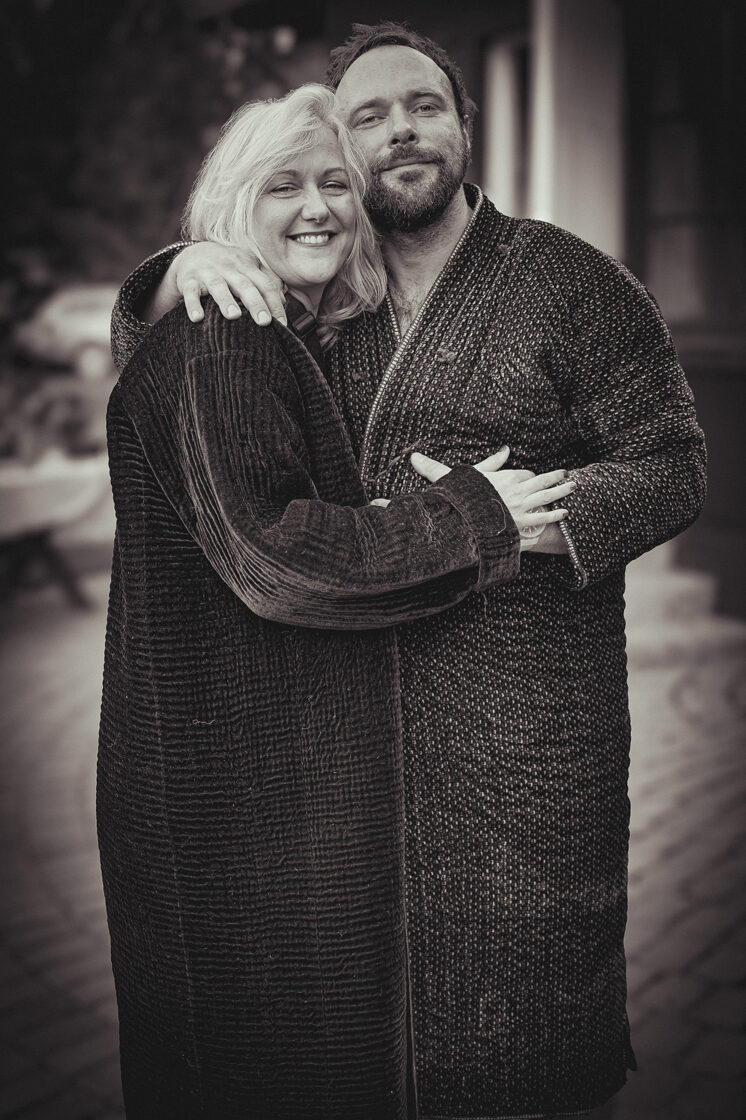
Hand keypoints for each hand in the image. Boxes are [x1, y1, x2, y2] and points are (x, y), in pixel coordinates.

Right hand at [155, 243, 286, 325]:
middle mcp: (228, 268)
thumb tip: (283, 301)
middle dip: (256, 303)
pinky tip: (197, 318)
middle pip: (245, 285)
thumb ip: (267, 281)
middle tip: (264, 322)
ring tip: (233, 316)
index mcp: (247, 265)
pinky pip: (191, 293)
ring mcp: (208, 273)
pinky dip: (193, 305)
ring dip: (226, 301)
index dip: (275, 303)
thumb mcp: (248, 268)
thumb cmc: (228, 267)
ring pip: (218, 287)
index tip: (282, 323)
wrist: (192, 254)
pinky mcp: (189, 281)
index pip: (265, 284)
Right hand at [410, 447, 574, 550]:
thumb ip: (442, 468)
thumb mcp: (455, 480)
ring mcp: (521, 509)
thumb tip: (417, 456)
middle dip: (555, 478)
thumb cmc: (461, 503)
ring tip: (573, 486)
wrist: (467, 527)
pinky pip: (542, 519)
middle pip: (540, 482)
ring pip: (546, 497)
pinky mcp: (523, 525)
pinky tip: (564, 512)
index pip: (522, 474)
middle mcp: (515, 492)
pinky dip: (554, 515)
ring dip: (561, 492)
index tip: (538, 473)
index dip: (532, 474)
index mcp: (502, 480)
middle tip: (568, 475)